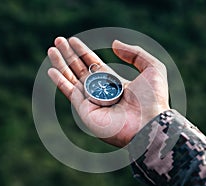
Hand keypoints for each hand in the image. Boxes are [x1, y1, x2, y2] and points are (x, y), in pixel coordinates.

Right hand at [47, 37, 168, 146]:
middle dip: (69, 55)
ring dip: (61, 64)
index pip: (94, 64)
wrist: (149, 123)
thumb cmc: (153, 98)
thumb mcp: (151, 68)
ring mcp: (92, 101)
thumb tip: (114, 44)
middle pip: (81, 70)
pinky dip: (60, 81)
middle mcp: (102, 92)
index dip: (84, 52)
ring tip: (52, 49)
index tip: (73, 41)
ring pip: (72, 79)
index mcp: (115, 83)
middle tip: (58, 40)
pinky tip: (52, 70)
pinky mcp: (85, 111)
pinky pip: (70, 93)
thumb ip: (135, 53)